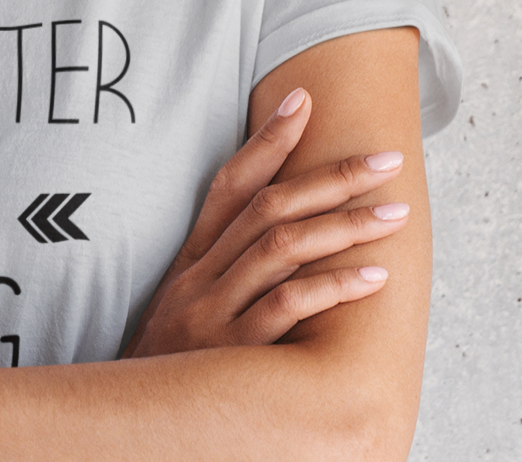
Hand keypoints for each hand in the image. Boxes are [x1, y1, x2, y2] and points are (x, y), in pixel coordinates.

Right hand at [125, 88, 408, 356]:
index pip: (230, 183)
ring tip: (393, 213)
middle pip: (268, 206)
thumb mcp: (184, 307)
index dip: (266, 140)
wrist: (129, 421)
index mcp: (192, 258)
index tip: (303, 100)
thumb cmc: (172, 366)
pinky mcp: (233, 353)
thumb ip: (223, 270)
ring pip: (281, 248)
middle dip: (330, 176)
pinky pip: (286, 309)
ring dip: (343, 225)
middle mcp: (201, 275)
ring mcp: (214, 311)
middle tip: (385, 158)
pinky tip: (372, 278)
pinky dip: (331, 288)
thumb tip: (281, 230)